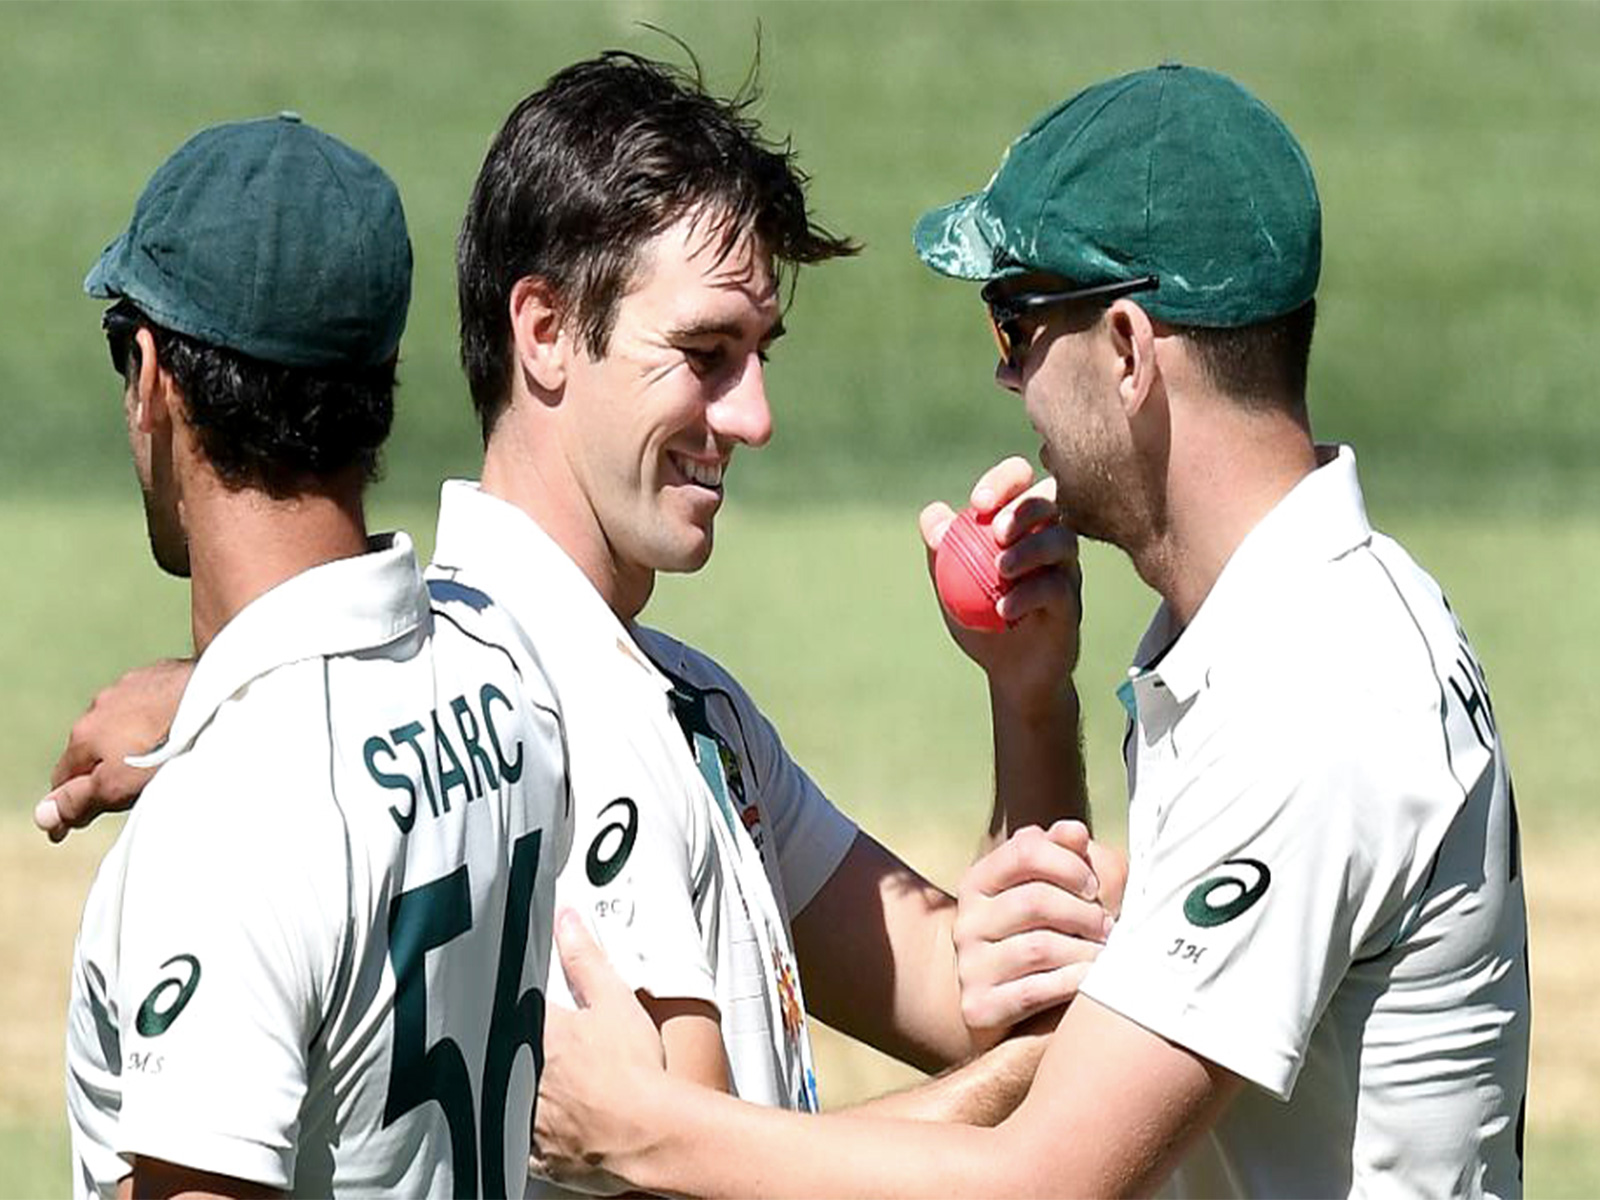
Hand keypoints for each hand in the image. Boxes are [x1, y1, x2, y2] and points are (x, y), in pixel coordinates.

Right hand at [34, 658, 191, 842]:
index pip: (62, 778)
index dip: (66, 804)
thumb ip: (79, 800)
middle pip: (92, 749)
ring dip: (128, 741)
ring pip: (121, 723)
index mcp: (84, 734)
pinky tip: (176, 728)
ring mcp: (131, 686)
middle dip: (99, 770)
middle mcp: (100, 705)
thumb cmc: (165, 746)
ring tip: (155, 758)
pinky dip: (155, 719)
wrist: (215, 693)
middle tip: (120, 793)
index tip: (67, 828)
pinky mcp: (162, 673)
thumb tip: (43, 816)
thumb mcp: (118, 786)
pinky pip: (151, 703)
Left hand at [532, 910, 665, 1192]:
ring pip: (507, 1099)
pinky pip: (519, 1144)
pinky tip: (550, 1126)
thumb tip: (567, 921)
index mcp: (537, 1034)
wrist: (651, 1135)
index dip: (517, 1007)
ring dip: (518, 1090)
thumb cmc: (635, 1073)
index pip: (510, 1009)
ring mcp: (525, 1118)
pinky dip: (530, 1134)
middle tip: (552, 1050)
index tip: (528, 1010)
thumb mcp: (614, 1000)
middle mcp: (521, 1076)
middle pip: (504, 1055)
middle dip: (517, 1049)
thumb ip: (585, 958)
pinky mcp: (536, 1154)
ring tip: (554, 1087)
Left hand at [920, 457, 1081, 714]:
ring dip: (1029, 549)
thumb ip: (942, 546)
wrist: (1008, 670)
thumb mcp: (950, 580)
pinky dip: (1027, 594)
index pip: (1021, 480)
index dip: (1004, 481)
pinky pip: (1058, 588)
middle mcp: (1049, 536)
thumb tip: (933, 516)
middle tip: (995, 531)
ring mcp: (1066, 568)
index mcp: (1021, 521)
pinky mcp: (1072, 601)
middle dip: (1024, 507)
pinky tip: (1002, 609)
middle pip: (1051, 498)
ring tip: (999, 570)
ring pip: (1063, 539)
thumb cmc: (980, 615)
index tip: (977, 503)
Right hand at [954, 821, 1123, 1045]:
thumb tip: (1075, 832)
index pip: (1024, 851)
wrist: (1010, 1000)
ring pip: (1038, 948)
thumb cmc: (1045, 931)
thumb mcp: (1055, 886)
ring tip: (1105, 954)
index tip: (1093, 884)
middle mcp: (967, 920)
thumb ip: (1067, 854)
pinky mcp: (979, 1005)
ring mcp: (969, 964)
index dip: (1068, 863)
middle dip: (1084, 913)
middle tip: (1109, 926)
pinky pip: (1034, 991)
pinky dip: (1072, 983)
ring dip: (1085, 951)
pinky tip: (1090, 979)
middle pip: (1035, 901)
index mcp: (980, 881)